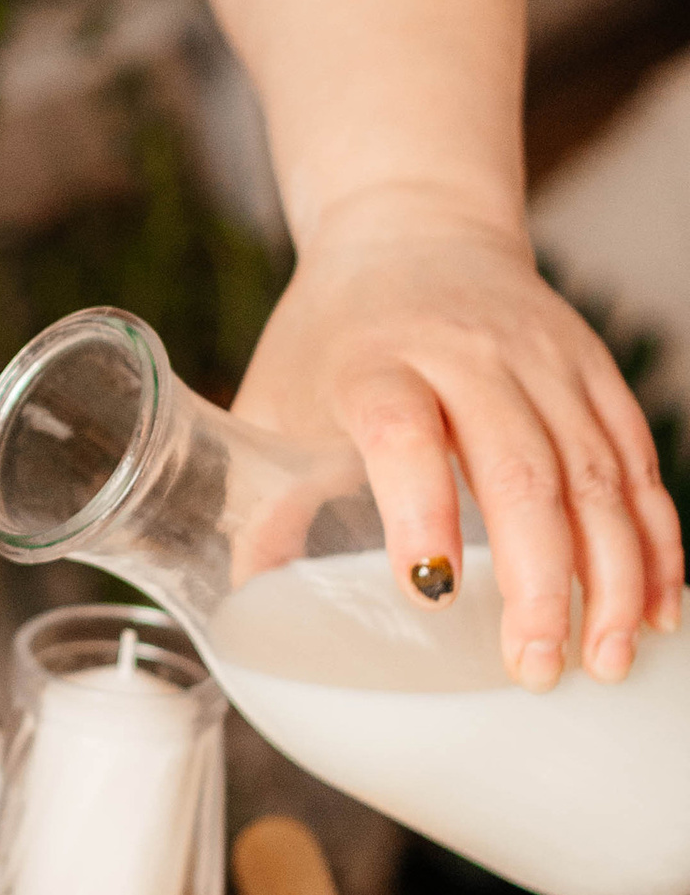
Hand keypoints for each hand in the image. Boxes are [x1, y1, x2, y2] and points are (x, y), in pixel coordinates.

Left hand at [236, 188, 683, 689]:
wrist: (412, 225)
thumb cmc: (334, 332)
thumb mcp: (276, 397)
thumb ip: (262, 500)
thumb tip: (245, 610)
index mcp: (372, 360)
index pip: (401, 432)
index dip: (418, 511)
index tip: (429, 594)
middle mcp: (466, 353)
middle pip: (521, 469)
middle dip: (539, 581)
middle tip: (534, 669)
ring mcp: (541, 359)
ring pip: (596, 474)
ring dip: (612, 576)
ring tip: (603, 659)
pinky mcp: (593, 370)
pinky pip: (637, 462)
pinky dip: (655, 541)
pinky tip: (654, 608)